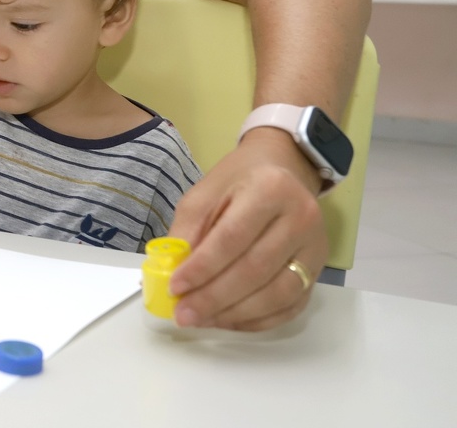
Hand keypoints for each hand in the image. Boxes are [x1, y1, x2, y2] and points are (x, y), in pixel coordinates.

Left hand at [167, 128, 327, 330]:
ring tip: (202, 320)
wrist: (282, 170)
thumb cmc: (237, 182)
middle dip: (214, 298)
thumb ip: (188, 231)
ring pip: (278, 294)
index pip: (232, 238)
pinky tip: (228, 320)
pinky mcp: (321, 270)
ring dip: (235, 314)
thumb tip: (172, 273)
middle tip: (184, 315)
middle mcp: (301, 218)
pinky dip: (258, 320)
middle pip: (255, 269)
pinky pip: (291, 306)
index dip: (202, 267)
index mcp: (270, 190)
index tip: (175, 288)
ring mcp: (316, 247)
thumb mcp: (204, 194)